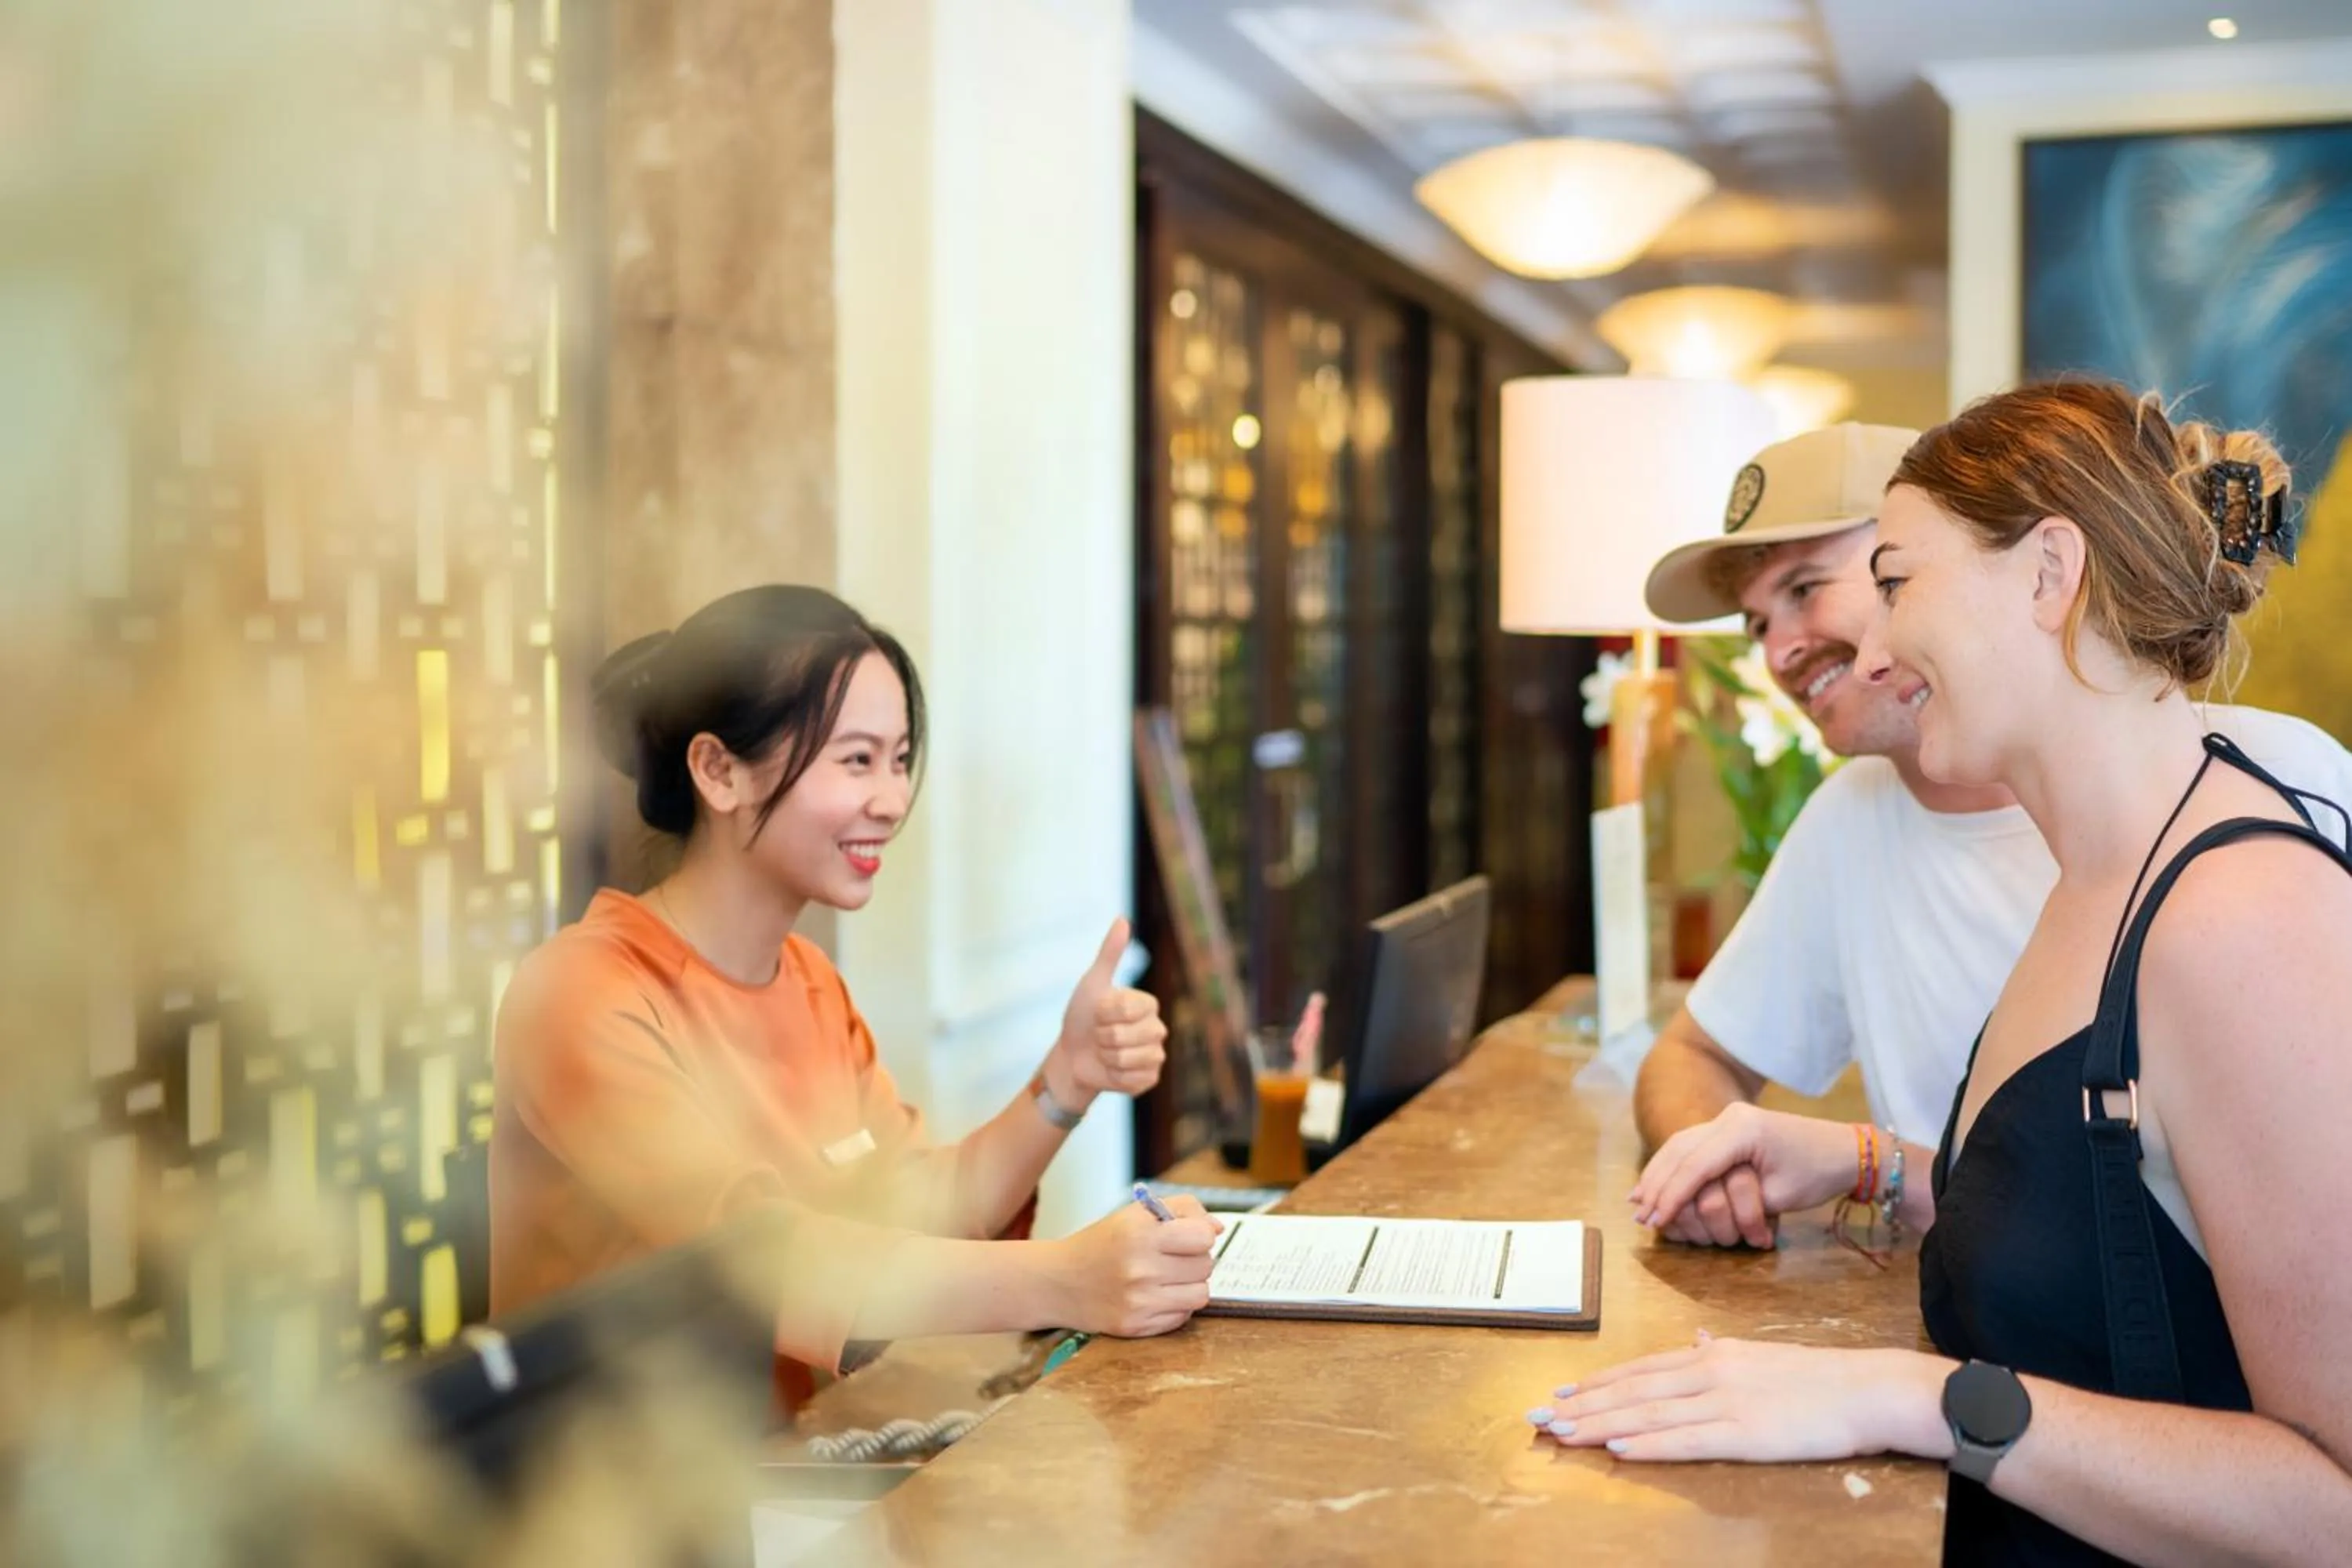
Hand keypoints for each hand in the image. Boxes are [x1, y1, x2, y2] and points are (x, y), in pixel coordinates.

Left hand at [1046, 918, 1167, 1108]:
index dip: (1104, 1013)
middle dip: (1103, 1037)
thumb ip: (1109, 954)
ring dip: (1107, 1058)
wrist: (1072, 1056)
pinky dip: (1113, 1077)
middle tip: (1099, 1036)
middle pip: (1129, 1036)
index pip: (1128, 1008)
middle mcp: (1158, 1029)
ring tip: (1104, 1053)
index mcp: (1148, 1004)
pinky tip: (1110, 1071)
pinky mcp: (1149, 1079)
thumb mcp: (1093, 984)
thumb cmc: (1081, 1018)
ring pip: (1129, 1059)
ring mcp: (1155, 1056)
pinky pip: (1133, 1080)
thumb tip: (1122, 919)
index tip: (1097, 1012)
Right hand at [1049, 1195, 1220, 1337]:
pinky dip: (1176, 1306)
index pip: (1203, 1237)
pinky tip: (1155, 1296)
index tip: (1188, 1236)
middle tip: (1172, 1257)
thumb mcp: (1135, 1213)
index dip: (1201, 1235)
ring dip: (1190, 1285)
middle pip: (1206, 1266)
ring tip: (1167, 1277)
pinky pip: (1183, 1317)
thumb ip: (1182, 1210)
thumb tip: (1218, 1230)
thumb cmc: (1102, 1243)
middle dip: (1195, 1259)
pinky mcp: (1136, 1326)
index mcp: (1139, 1233)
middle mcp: (1139, 1269)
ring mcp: (1138, 1302)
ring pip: (1200, 1294)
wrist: (1057, 1282)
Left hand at [1524, 1333, 1955, 1463]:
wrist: (1866, 1389)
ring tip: (1560, 1432)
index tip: (1561, 1392)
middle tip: (1537, 1415)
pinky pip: (1686, 1440)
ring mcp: (1725, 1402)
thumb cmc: (1817, 1377)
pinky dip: (1649, 1444)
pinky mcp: (1745, 1433)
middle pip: (1632, 1390)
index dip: (1598, 1382)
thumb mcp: (1760, 1353)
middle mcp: (1709, 1371)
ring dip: (1599, 1425)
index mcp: (1712, 1354)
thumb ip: (1722, 1350)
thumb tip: (1695, 1337)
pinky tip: (1618, 1448)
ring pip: (1648, 1413)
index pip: (1640, 1369)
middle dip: (1582, 1404)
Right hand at [1631, 1105, 1857, 1238]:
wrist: (1846, 1150)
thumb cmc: (1817, 1174)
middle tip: (1639, 1214)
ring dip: (1658, 1173)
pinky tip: (1657, 1180)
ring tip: (1638, 1200)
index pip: (1695, 1165)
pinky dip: (1672, 1164)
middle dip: (1657, 1184)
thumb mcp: (1779, 1195)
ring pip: (1679, 1144)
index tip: (1654, 1220)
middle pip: (1679, 1150)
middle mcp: (1729, 1117)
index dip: (1671, 1195)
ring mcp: (1728, 1119)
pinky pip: (1691, 1145)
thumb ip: (1736, 1201)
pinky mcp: (1731, 1127)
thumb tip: (1695, 1212)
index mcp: (1742, 1129)